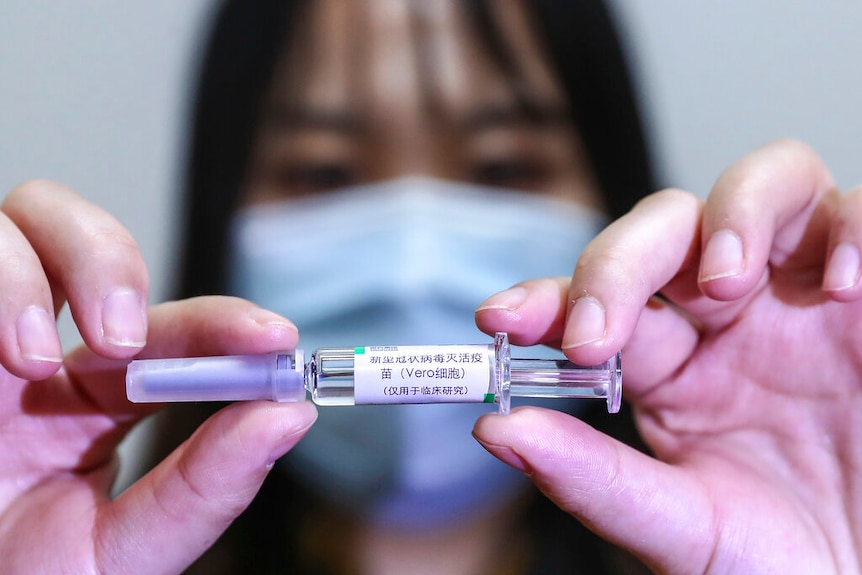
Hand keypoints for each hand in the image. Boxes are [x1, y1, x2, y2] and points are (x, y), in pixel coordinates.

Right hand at [0, 181, 316, 573]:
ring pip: (19, 223)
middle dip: (112, 260)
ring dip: (36, 271)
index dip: (222, 322)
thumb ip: (203, 487)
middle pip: (85, 239)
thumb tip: (290, 417)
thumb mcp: (125, 550)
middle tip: (120, 339)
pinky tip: (4, 356)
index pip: (169, 332)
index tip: (273, 337)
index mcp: (94, 401)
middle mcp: (39, 356)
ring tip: (32, 359)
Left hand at [473, 140, 861, 572]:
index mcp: (670, 367)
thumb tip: (496, 432)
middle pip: (663, 228)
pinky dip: (848, 227)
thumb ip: (594, 481)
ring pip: (761, 186)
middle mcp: (729, 317)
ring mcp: (802, 295)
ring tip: (727, 282)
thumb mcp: (684, 530)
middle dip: (619, 262)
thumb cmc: (782, 560)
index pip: (595, 304)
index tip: (500, 320)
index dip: (546, 299)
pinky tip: (836, 286)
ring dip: (732, 216)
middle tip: (599, 331)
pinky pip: (859, 212)